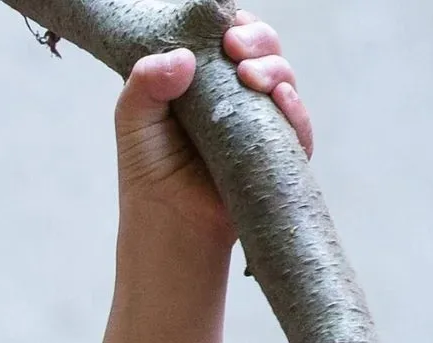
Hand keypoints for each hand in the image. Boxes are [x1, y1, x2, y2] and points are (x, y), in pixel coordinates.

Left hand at [115, 12, 315, 244]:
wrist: (165, 226)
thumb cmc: (148, 172)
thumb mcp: (134, 120)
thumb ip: (144, 84)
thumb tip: (183, 58)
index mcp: (207, 80)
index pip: (232, 39)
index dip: (235, 26)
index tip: (224, 29)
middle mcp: (238, 97)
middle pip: (264, 52)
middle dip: (258, 40)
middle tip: (236, 46)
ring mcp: (261, 124)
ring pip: (284, 82)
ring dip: (275, 69)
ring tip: (251, 75)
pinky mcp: (277, 154)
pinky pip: (297, 127)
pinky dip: (294, 110)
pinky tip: (281, 98)